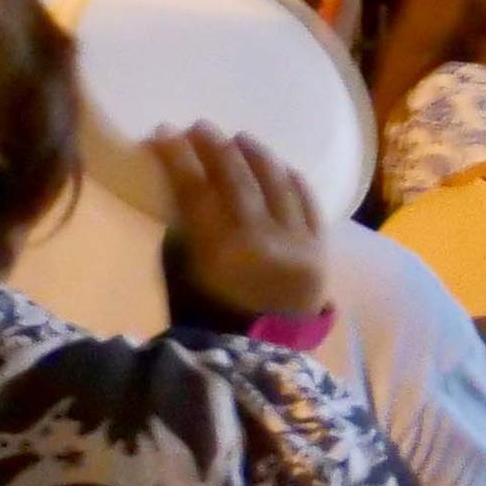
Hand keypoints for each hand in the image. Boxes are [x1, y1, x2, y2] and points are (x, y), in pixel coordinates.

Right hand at [153, 126, 329, 322]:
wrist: (263, 358)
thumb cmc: (210, 319)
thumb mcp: (182, 279)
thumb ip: (184, 234)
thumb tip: (186, 187)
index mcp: (220, 252)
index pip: (195, 189)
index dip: (177, 157)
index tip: (163, 132)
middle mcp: (263, 241)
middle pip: (238, 179)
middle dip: (215, 147)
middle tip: (200, 127)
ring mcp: (298, 244)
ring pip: (278, 184)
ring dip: (258, 156)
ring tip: (240, 139)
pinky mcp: (321, 250)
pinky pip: (310, 204)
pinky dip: (293, 181)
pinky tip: (280, 166)